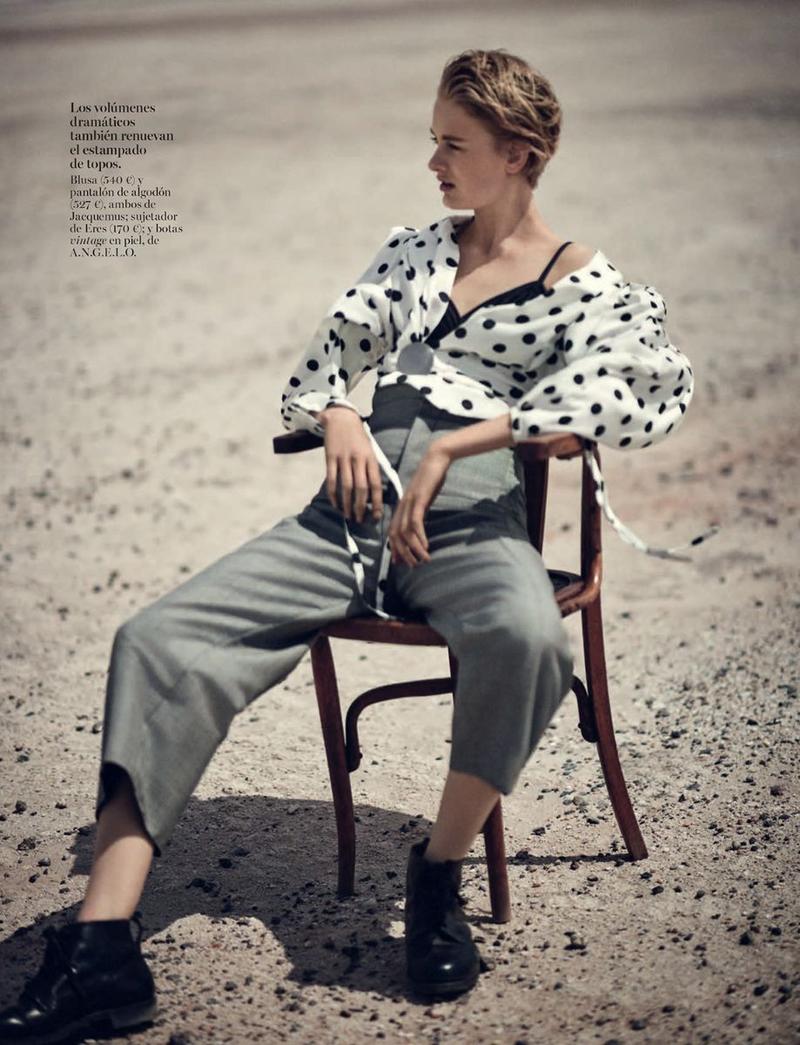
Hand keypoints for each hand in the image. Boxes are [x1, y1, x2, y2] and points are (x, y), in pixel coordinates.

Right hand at [317, 406, 382, 522]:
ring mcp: (343, 458)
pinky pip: (332, 480)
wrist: (341, 419)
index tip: (377, 517)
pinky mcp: (330, 458)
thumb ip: (373, 470)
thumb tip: (376, 494)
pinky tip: (336, 504)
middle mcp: (358, 459)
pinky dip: (333, 495)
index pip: (376, 484)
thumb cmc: (358, 439)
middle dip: (361, 507)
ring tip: (349, 516)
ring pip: (346, 486)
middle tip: (360, 520)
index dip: (377, 503)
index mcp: (371, 459)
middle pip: (361, 488)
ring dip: (348, 504)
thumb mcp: (370, 451)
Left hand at [388, 444, 451, 566]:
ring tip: (423, 560)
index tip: (401, 563)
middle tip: (413, 566)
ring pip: (405, 532)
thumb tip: (418, 528)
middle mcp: (401, 506)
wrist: (436, 459)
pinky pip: (415, 522)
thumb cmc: (432, 479)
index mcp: (401, 507)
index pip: (392, 532)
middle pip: (395, 536)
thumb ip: (419, 512)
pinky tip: (425, 546)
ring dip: (413, 549)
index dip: (394, 549)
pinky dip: (419, 537)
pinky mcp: (418, 499)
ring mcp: (409, 503)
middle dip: (403, 554)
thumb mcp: (423, 499)